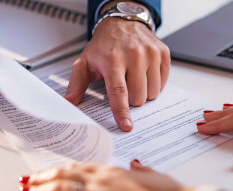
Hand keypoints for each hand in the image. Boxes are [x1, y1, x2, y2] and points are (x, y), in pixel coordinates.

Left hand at [19, 161, 190, 190]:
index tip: (46, 173)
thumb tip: (136, 166)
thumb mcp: (154, 177)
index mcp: (114, 173)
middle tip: (26, 183)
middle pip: (64, 181)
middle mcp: (103, 185)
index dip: (58, 171)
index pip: (78, 169)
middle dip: (42, 182)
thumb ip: (141, 171)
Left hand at [64, 3, 169, 131]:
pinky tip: (144, 73)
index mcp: (113, 60)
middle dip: (131, 100)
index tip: (126, 126)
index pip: (119, 92)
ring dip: (144, 92)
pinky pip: (163, 82)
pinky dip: (154, 83)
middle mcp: (134, 56)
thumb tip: (70, 102)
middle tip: (124, 87)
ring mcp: (151, 54)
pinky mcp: (163, 53)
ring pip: (153, 92)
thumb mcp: (85, 62)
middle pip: (138, 97)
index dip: (122, 111)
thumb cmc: (104, 45)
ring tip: (133, 79)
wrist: (122, 22)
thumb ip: (76, 84)